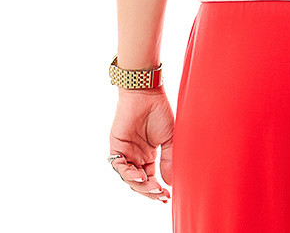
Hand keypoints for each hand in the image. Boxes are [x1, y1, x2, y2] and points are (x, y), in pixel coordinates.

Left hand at [109, 88, 173, 202]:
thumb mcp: (169, 138)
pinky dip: (126, 172)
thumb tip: (170, 182)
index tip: (167, 197)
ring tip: (151, 186)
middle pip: (139, 182)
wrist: (146, 94)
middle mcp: (136, 157)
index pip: (150, 179)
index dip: (157, 190)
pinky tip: (138, 175)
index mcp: (148, 156)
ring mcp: (125, 153)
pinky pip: (117, 165)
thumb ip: (168, 159)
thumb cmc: (159, 111)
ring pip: (128, 177)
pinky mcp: (116, 147)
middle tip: (160, 195)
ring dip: (139, 185)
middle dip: (149, 191)